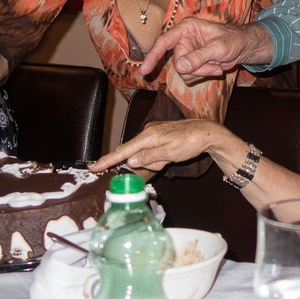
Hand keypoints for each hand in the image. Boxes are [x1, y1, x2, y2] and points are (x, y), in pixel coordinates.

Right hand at [89, 120, 228, 173]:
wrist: (207, 133)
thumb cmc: (190, 142)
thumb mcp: (170, 154)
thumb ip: (149, 157)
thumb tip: (130, 160)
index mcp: (148, 136)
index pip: (123, 150)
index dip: (107, 160)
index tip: (93, 167)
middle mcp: (148, 131)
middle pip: (134, 154)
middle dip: (146, 164)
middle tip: (163, 164)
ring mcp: (153, 132)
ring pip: (144, 154)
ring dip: (154, 162)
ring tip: (170, 159)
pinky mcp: (159, 135)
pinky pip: (151, 150)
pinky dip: (158, 158)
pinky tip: (169, 156)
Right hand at [139, 18, 272, 81]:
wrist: (244, 47)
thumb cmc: (233, 40)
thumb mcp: (219, 47)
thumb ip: (199, 56)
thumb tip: (180, 66)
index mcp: (186, 28)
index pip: (164, 42)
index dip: (153, 55)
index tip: (144, 70)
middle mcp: (183, 40)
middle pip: (177, 63)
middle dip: (197, 68)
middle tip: (215, 66)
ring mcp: (186, 53)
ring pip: (183, 72)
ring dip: (202, 72)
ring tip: (218, 65)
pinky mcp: (192, 64)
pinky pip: (189, 77)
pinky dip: (203, 75)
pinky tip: (216, 68)